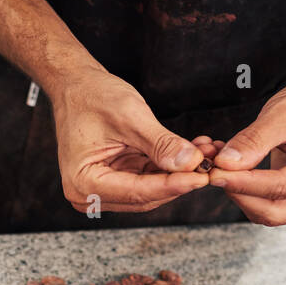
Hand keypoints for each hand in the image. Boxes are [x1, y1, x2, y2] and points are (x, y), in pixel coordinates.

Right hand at [50, 68, 208, 213]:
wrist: (76, 87)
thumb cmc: (91, 97)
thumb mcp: (130, 117)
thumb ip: (161, 144)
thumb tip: (191, 163)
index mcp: (83, 183)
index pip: (137, 192)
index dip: (173, 185)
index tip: (201, 176)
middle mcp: (88, 194)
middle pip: (145, 197)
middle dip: (179, 180)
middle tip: (210, 164)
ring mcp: (101, 190)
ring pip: (150, 191)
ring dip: (177, 175)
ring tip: (204, 154)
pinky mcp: (114, 182)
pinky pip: (147, 180)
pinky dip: (168, 168)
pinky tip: (189, 154)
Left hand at [208, 75, 285, 225]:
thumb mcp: (284, 113)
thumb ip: (254, 141)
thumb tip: (225, 164)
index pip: (280, 188)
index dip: (243, 182)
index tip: (214, 173)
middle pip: (274, 211)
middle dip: (240, 194)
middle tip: (213, 172)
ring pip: (269, 213)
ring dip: (241, 195)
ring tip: (222, 167)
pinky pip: (271, 205)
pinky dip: (248, 193)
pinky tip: (235, 173)